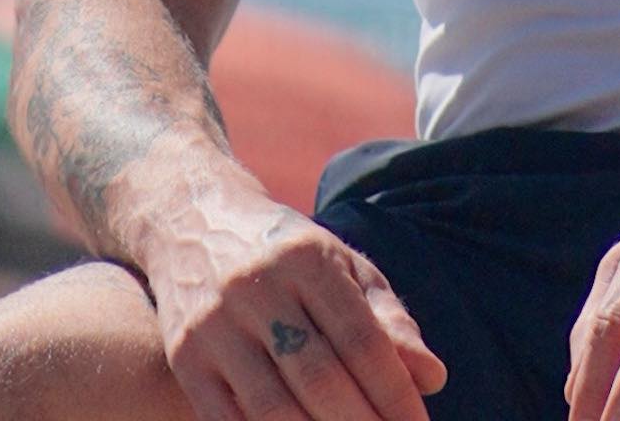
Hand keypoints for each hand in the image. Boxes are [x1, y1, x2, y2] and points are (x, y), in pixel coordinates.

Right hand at [147, 179, 445, 420]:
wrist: (191, 219)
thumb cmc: (284, 252)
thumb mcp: (340, 263)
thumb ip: (386, 318)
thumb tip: (433, 377)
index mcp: (307, 258)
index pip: (362, 339)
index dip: (395, 393)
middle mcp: (259, 286)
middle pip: (321, 378)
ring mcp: (216, 323)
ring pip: (273, 408)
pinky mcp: (186, 356)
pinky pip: (227, 420)